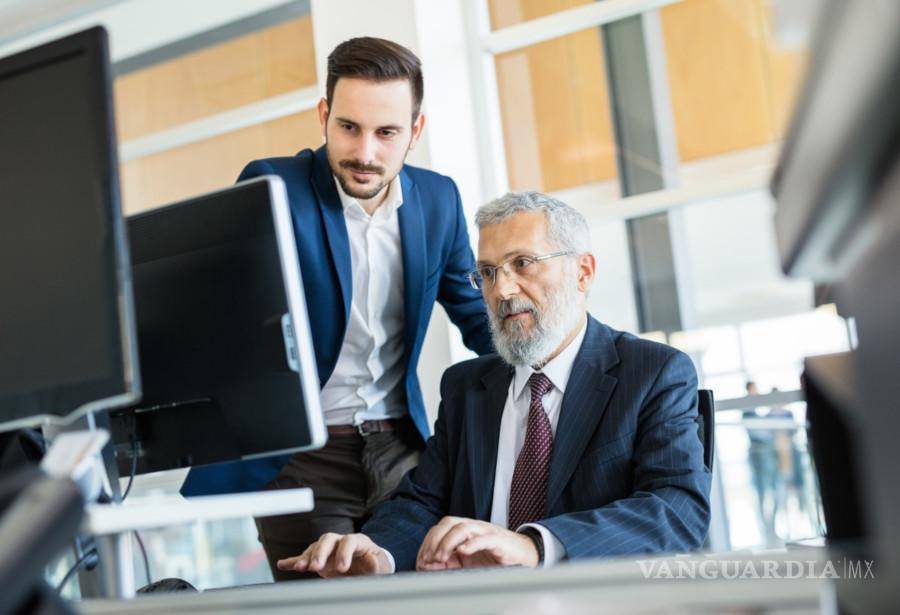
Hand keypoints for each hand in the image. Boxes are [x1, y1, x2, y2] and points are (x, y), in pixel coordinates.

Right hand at [276, 532, 391, 577]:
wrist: (370, 570)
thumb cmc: (376, 567)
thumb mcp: (380, 567)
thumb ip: (375, 564)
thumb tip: (371, 557)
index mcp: (358, 541)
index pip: (349, 541)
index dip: (344, 553)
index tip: (342, 568)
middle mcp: (341, 542)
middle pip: (328, 540)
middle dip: (320, 552)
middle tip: (315, 566)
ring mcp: (329, 549)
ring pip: (315, 548)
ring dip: (306, 557)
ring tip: (299, 567)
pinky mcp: (320, 559)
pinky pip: (305, 558)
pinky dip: (293, 561)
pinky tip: (283, 564)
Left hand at [415, 516, 538, 570]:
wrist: (523, 556)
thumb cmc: (494, 558)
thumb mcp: (466, 563)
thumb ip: (448, 562)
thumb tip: (427, 566)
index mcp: (463, 530)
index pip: (439, 529)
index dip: (427, 543)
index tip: (421, 561)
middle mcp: (473, 527)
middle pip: (448, 522)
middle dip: (435, 540)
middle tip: (429, 559)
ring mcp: (485, 531)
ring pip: (463, 528)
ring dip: (448, 542)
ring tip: (440, 558)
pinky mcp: (498, 540)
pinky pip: (483, 539)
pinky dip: (471, 544)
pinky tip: (463, 552)